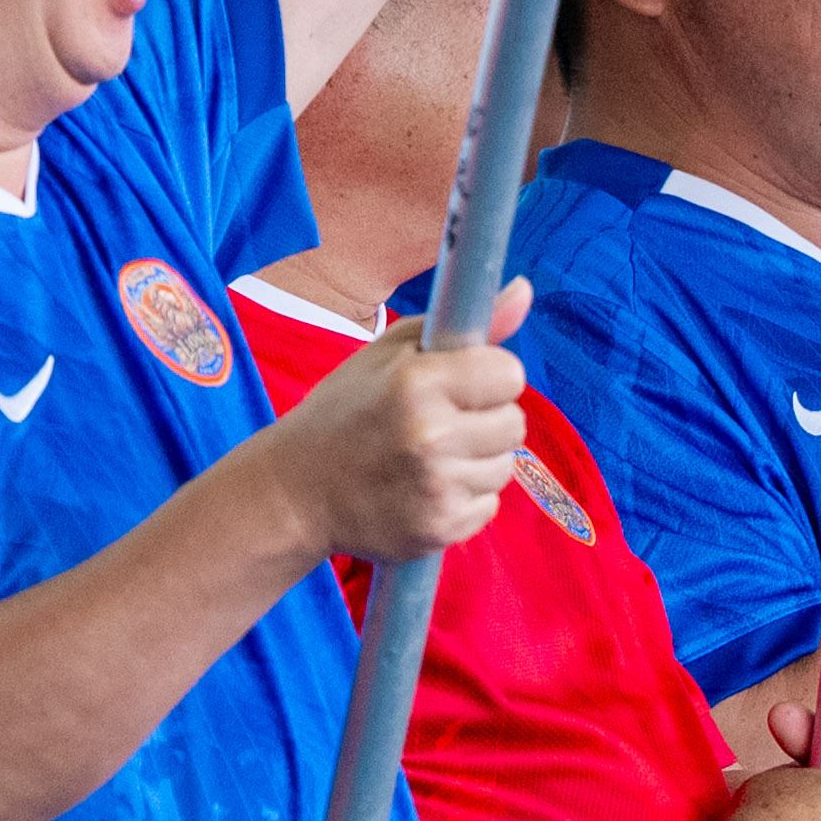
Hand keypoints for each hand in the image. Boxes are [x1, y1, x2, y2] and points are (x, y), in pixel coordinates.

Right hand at [269, 285, 529, 569]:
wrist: (296, 492)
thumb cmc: (344, 412)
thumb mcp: (387, 354)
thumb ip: (461, 326)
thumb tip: (524, 291)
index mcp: (416, 383)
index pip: (509, 374)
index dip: (487, 377)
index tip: (460, 384)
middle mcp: (431, 436)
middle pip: (514, 423)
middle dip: (485, 420)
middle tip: (441, 422)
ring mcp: (437, 488)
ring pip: (504, 467)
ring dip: (477, 461)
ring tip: (428, 458)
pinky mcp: (441, 529)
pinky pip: (488, 505)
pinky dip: (464, 497)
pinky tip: (425, 488)